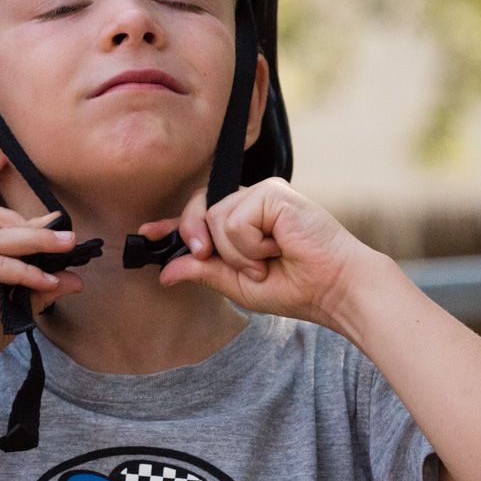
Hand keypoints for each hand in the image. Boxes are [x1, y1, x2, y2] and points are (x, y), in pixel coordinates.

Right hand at [0, 205, 83, 420]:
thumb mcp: (5, 313)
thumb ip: (34, 291)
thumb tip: (74, 279)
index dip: (26, 225)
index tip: (59, 232)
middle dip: (36, 229)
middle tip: (70, 240)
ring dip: (35, 244)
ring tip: (66, 252)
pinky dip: (21, 271)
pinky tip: (44, 281)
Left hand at [138, 178, 374, 327]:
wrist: (333, 288)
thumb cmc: (296, 286)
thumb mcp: (238, 285)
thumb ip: (204, 272)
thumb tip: (166, 272)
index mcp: (243, 222)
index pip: (200, 215)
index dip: (173, 224)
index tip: (147, 233)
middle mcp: (251, 202)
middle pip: (200, 208)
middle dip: (195, 236)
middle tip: (208, 256)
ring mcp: (263, 194)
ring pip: (216, 218)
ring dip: (236, 253)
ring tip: (267, 261)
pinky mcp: (273, 193)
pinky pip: (235, 219)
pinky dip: (250, 244)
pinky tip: (277, 247)